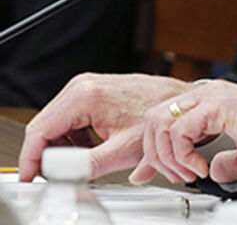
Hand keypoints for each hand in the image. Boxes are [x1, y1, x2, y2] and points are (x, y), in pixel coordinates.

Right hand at [20, 74, 193, 181]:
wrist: (180, 104)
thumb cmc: (162, 119)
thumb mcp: (125, 149)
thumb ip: (90, 164)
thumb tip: (65, 174)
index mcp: (85, 96)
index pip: (40, 130)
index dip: (32, 158)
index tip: (31, 176)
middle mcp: (82, 86)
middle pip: (44, 126)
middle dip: (45, 153)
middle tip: (56, 175)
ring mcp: (87, 86)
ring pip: (55, 123)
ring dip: (60, 146)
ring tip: (80, 163)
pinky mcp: (93, 91)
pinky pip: (69, 118)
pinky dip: (72, 137)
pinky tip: (89, 150)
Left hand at [130, 80, 236, 184]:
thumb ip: (226, 161)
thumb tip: (215, 170)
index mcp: (215, 102)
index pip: (167, 120)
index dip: (155, 149)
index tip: (153, 173)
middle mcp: (210, 95)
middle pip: (155, 119)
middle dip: (155, 154)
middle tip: (172, 176)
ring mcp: (212, 97)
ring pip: (161, 123)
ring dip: (167, 156)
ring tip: (187, 173)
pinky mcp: (217, 106)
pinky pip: (179, 131)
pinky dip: (182, 155)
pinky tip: (198, 167)